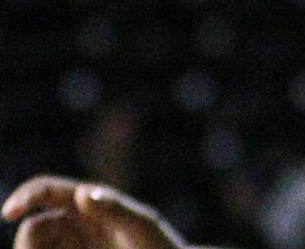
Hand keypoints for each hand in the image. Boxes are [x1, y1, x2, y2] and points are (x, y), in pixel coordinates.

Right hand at [2, 180, 185, 248]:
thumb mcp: (141, 226)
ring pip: (32, 248)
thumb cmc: (160, 248)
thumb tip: (83, 192)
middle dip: (27, 243)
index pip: (47, 190)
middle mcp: (73, 225)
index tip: (8, 213)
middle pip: (32, 228)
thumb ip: (115, 209)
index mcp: (88, 203)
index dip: (25, 196)